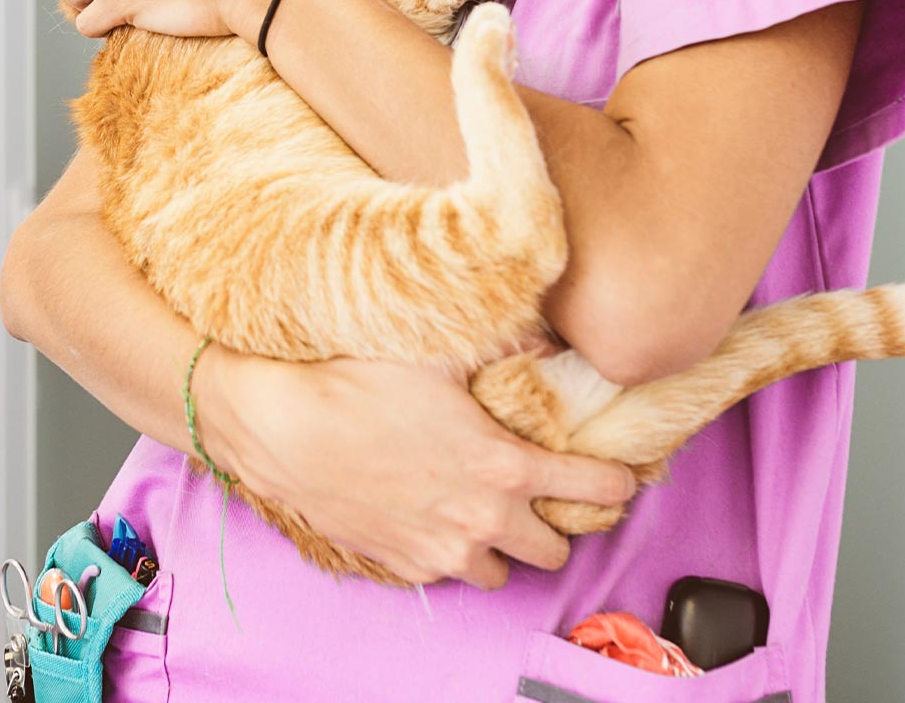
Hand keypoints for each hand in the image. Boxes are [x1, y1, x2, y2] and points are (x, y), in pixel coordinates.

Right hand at [201, 349, 636, 589]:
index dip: (615, 482)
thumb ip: (503, 342)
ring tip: (486, 507)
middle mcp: (482, 518)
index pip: (594, 488)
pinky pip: (448, 574)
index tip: (621, 476)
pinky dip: (451, 551)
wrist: (284, 427)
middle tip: (542, 491)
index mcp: (504, 465)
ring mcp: (441, 550)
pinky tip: (434, 512)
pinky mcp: (404, 566)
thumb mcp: (439, 348)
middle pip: (556, 549)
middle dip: (557, 521)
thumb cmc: (360, 380)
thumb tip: (546, 331)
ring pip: (502, 571)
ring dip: (503, 544)